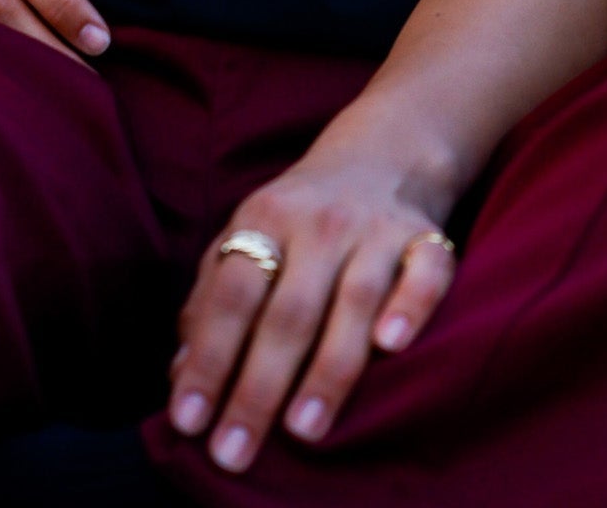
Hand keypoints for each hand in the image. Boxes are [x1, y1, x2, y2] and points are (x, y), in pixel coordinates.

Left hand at [167, 149, 457, 471]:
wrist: (383, 153)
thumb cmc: (299, 217)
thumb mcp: (248, 236)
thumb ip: (211, 300)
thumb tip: (179, 374)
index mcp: (265, 218)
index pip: (231, 297)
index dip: (208, 359)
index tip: (188, 422)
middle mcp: (319, 222)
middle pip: (287, 311)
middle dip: (259, 387)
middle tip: (236, 453)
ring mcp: (375, 229)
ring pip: (353, 301)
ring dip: (328, 369)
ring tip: (303, 430)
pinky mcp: (427, 237)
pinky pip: (425, 272)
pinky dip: (409, 306)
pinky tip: (392, 346)